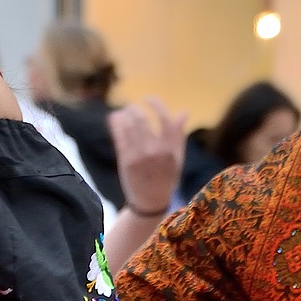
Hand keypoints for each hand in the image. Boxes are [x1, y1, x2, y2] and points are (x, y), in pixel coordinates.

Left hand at [109, 97, 187, 214]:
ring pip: (128, 126)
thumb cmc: (166, 178)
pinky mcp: (125, 160)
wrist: (150, 201)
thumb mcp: (178, 158)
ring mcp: (138, 156)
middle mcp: (154, 151)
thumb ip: (179, 135)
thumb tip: (184, 112)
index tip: (148, 99)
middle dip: (135, 109)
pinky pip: (119, 136)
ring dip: (124, 114)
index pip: (164, 119)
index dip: (155, 104)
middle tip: (132, 107)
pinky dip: (116, 123)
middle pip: (141, 119)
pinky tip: (116, 118)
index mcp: (170, 149)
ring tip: (124, 112)